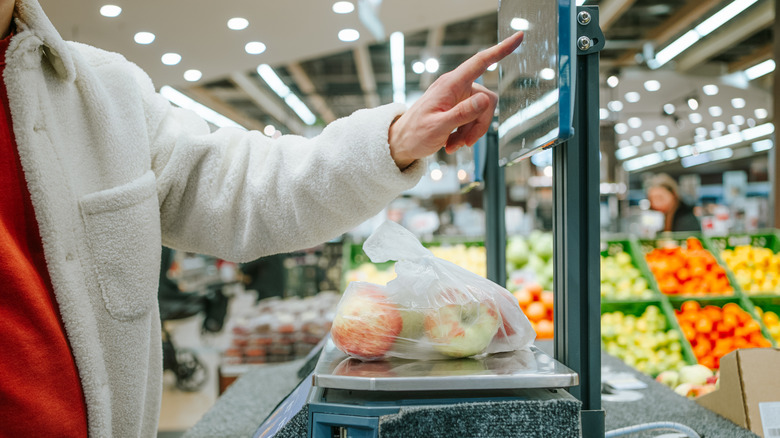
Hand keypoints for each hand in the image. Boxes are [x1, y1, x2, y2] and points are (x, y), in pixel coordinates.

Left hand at [388, 31, 523, 169]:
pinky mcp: (458, 109)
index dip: (501, 49)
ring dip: (471, 132)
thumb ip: (462, 114)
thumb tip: (485, 100)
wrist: (401, 143)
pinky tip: (451, 143)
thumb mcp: (438, 127)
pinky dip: (466, 134)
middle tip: (464, 142)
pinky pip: (474, 119)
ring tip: (453, 144)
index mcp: (450, 84)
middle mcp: (456, 87)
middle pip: (486, 100)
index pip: (480, 62)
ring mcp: (457, 98)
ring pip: (482, 113)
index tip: (519, 37)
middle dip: (479, 124)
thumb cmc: (414, 134)